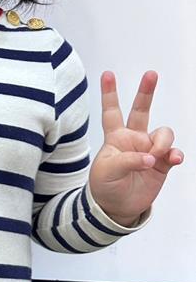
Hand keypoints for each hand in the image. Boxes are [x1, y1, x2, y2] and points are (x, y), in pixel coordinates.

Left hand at [88, 70, 183, 225]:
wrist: (116, 208)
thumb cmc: (105, 186)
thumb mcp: (107, 172)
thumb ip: (128, 160)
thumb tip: (151, 158)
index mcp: (115, 138)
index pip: (112, 112)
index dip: (110, 93)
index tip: (107, 74)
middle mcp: (134, 139)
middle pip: (141, 110)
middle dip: (146, 92)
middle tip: (151, 74)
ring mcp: (149, 150)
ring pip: (163, 133)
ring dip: (163, 142)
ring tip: (156, 156)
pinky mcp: (162, 163)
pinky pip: (174, 153)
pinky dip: (176, 154)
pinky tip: (173, 159)